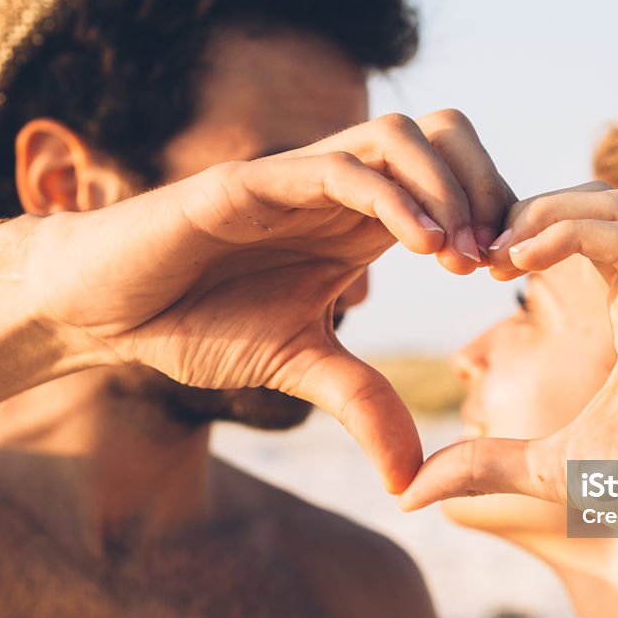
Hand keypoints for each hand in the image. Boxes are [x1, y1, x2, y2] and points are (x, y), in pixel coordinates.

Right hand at [23, 110, 514, 492]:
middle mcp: (338, 188)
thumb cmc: (198, 323)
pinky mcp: (249, 181)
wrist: (110, 313)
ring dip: (447, 187)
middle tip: (496, 259)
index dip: (495, 217)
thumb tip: (412, 482)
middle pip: (445, 136)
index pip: (454, 183)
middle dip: (489, 185)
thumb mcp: (301, 367)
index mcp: (361, 222)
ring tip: (460, 256)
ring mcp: (296, 178)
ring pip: (399, 135)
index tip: (508, 276)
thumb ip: (363, 406)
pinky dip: (390, 197)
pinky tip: (421, 247)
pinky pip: (337, 167)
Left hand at [399, 186, 617, 552]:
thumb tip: (409, 491)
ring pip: (611, 203)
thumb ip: (480, 466)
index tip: (466, 266)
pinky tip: (517, 261)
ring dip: (543, 211)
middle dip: (523, 212)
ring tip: (490, 251)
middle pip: (590, 202)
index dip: (515, 237)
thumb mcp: (542, 468)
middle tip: (470, 251)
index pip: (572, 236)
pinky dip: (568, 231)